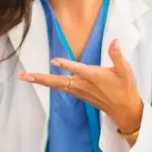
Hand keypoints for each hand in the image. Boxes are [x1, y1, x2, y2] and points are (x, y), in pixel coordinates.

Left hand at [19, 39, 143, 133]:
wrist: (124, 109)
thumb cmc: (125, 88)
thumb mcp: (125, 70)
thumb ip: (117, 55)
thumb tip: (114, 41)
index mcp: (95, 77)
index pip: (79, 69)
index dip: (67, 65)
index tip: (55, 60)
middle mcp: (84, 85)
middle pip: (59, 82)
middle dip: (42, 79)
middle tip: (25, 76)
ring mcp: (79, 91)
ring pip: (57, 86)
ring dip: (41, 81)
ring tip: (26, 77)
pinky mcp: (78, 94)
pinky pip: (60, 89)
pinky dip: (49, 84)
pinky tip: (40, 81)